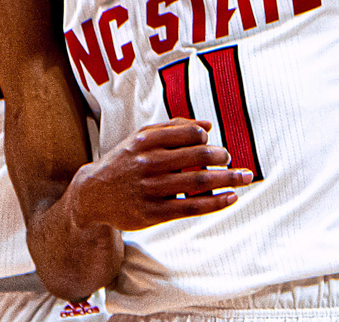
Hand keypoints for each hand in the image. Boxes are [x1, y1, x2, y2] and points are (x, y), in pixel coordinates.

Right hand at [70, 119, 252, 231]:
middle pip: (198, 157)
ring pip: (199, 182)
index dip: (206, 138)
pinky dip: (215, 202)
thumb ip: (173, 128)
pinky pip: (192, 206)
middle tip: (232, 159)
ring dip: (227, 179)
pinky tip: (231, 198)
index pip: (189, 134)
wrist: (93, 194)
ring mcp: (152, 189)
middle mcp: (149, 162)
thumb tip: (208, 126)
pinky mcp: (154, 213)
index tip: (214, 144)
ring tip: (245, 177)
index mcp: (146, 140)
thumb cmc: (124, 161)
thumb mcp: (140, 138)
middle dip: (223, 157)